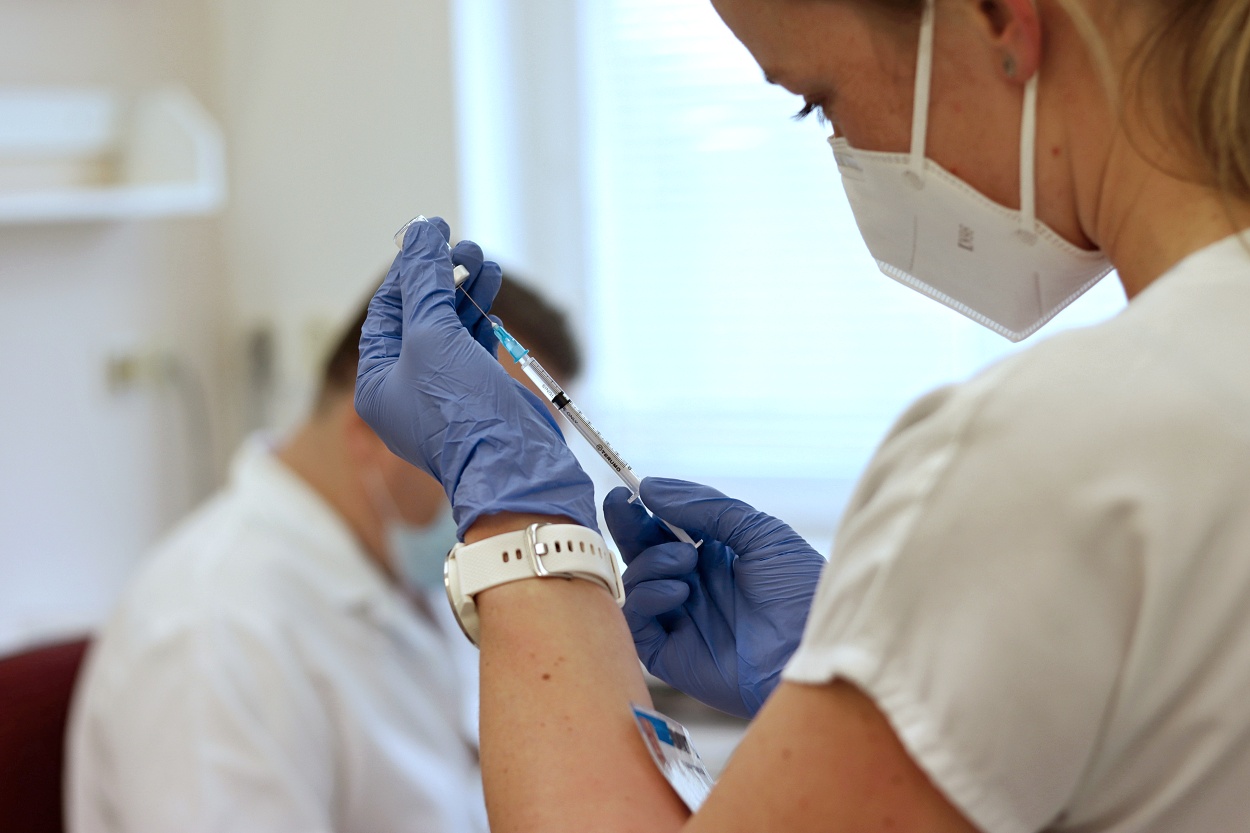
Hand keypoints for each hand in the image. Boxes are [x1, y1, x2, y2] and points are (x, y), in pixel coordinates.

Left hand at [356, 216, 596, 535]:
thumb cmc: (461, 410)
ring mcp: (443, 393)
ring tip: (486, 262)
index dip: (409, 270)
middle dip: (442, 278)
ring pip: (450, 329)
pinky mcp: (476, 395)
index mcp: (376, 380)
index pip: (386, 310)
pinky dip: (482, 318)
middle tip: (466, 247)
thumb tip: (421, 232)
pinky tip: (493, 294)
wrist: (511, 465)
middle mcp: (405, 387)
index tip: (433, 235)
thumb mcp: (433, 336)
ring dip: (466, 292)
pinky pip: (472, 347)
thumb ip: (425, 282)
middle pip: (419, 317)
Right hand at [604, 477, 825, 717]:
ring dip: (652, 561)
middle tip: (621, 505)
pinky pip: (639, 622)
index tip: (631, 489)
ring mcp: (682, 620)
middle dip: (630, 527)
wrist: (813, 654)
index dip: (647, 509)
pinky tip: (678, 592)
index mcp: (718, 557)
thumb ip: (708, 508)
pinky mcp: (672, 655)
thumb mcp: (762, 535)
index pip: (669, 528)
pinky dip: (649, 598)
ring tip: (684, 559)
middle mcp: (696, 586)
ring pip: (638, 583)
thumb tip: (653, 487)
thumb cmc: (801, 594)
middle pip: (644, 553)